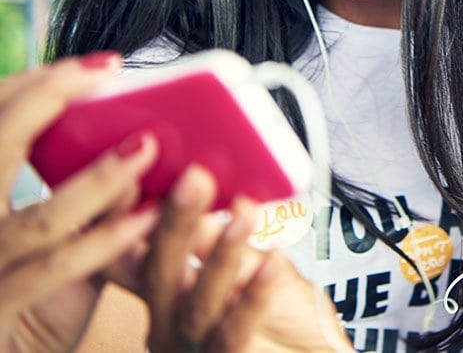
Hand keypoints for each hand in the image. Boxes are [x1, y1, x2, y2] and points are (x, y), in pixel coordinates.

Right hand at [0, 55, 160, 352]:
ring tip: (146, 148)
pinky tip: (147, 217)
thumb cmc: (31, 283)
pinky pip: (56, 268)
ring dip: (98, 181)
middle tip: (106, 73)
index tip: (95, 66)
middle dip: (44, 100)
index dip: (32, 85)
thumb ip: (81, 190)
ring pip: (38, 218)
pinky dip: (105, 239)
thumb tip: (143, 140)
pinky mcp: (2, 304)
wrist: (4, 352)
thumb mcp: (47, 226)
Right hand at [142, 167, 352, 351]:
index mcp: (166, 297)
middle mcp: (168, 325)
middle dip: (176, 223)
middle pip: (159, 272)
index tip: (136, 175)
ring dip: (221, 255)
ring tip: (243, 215)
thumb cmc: (283, 324)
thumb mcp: (250, 269)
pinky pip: (234, 332)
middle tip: (194, 179)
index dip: (130, 217)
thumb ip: (222, 239)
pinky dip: (254, 296)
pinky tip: (273, 263)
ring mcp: (192, 348)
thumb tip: (209, 190)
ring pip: (197, 303)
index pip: (135, 253)